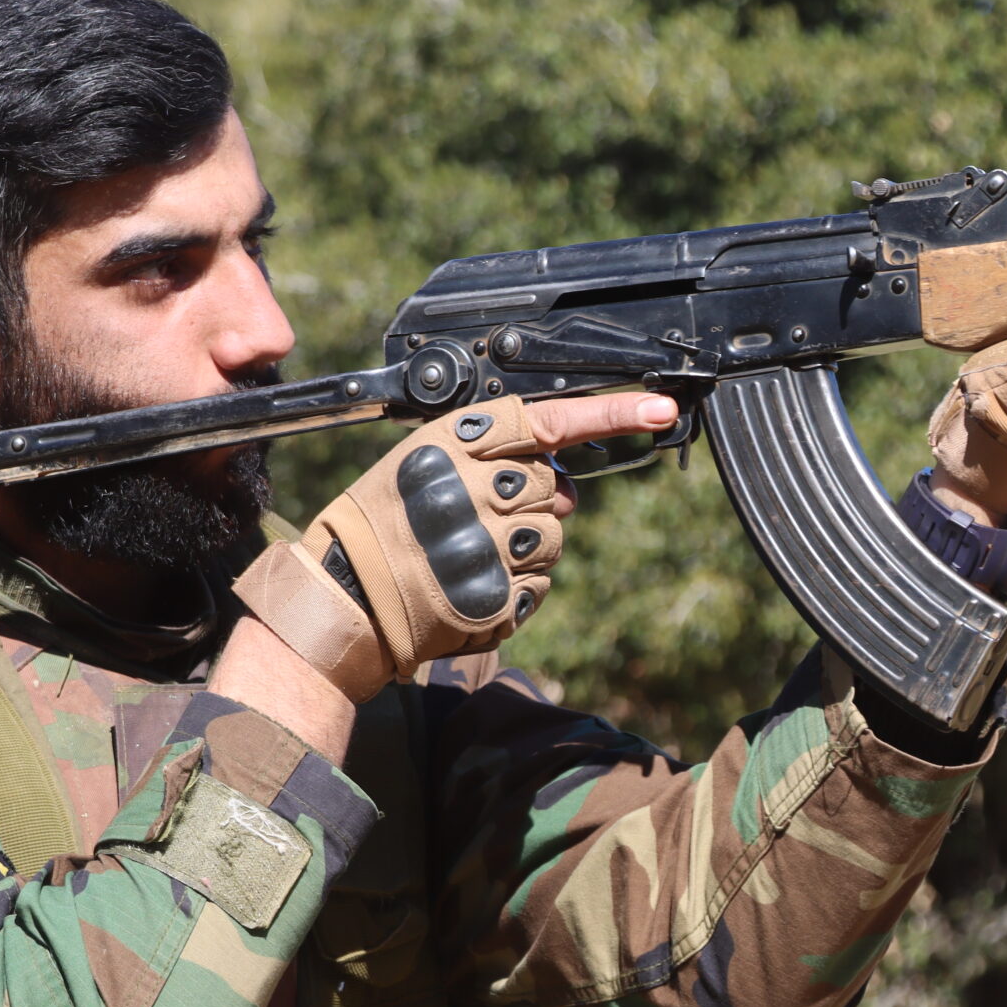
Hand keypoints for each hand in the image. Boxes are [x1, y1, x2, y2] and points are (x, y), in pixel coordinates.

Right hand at [233, 391, 674, 700]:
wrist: (344, 597)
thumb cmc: (378, 524)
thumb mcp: (422, 461)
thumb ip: (491, 454)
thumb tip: (561, 473)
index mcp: (457, 444)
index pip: (552, 419)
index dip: (613, 414)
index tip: (662, 409)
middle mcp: (476, 489)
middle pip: (556, 485)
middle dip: (535, 501)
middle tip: (487, 517)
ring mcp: (488, 545)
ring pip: (554, 537)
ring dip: (526, 547)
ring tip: (470, 554)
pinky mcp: (496, 596)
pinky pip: (539, 585)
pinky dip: (517, 588)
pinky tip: (473, 584)